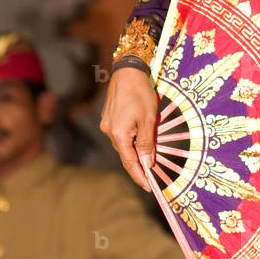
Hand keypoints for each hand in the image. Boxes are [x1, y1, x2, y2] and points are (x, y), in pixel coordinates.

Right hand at [99, 66, 158, 190]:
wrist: (127, 71)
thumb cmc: (141, 93)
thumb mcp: (149, 119)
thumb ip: (147, 142)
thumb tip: (147, 163)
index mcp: (119, 134)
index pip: (130, 162)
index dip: (140, 176)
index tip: (149, 187)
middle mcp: (109, 132)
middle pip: (126, 154)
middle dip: (139, 166)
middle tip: (152, 178)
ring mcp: (107, 125)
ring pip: (124, 144)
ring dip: (136, 152)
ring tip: (149, 160)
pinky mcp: (109, 118)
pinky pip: (121, 135)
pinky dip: (131, 140)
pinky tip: (140, 141)